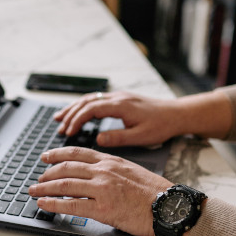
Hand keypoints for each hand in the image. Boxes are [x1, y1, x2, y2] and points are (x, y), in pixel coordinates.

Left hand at [29, 146, 170, 235]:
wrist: (170, 206)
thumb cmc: (156, 192)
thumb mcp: (132, 170)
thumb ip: (113, 169)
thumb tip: (98, 173)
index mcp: (111, 161)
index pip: (77, 153)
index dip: (58, 154)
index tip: (46, 156)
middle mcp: (103, 171)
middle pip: (66, 168)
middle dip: (47, 173)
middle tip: (38, 178)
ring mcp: (101, 189)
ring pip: (64, 185)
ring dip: (45, 188)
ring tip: (34, 191)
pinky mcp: (102, 208)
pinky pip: (71, 205)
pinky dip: (53, 204)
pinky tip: (44, 204)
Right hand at [55, 91, 181, 146]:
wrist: (177, 114)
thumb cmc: (161, 125)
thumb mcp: (141, 136)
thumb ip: (118, 138)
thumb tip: (98, 139)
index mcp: (120, 105)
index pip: (91, 109)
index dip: (76, 120)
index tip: (67, 132)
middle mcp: (117, 97)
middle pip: (86, 101)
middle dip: (70, 114)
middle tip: (58, 126)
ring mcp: (119, 96)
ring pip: (90, 98)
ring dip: (74, 108)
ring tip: (60, 118)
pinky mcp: (121, 99)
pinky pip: (97, 99)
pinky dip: (84, 106)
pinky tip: (78, 112)